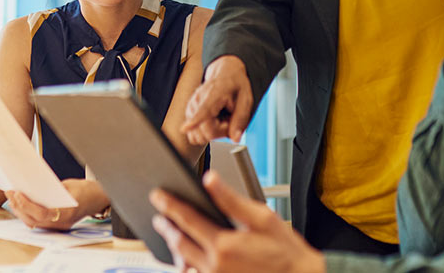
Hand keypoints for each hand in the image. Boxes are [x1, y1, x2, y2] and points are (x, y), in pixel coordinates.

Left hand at [4, 179, 104, 230]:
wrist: (98, 198)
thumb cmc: (86, 190)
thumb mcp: (69, 186)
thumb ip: (52, 189)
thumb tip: (32, 187)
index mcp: (67, 214)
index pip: (42, 214)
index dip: (27, 205)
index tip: (18, 193)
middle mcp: (61, 224)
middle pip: (33, 220)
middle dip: (19, 206)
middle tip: (10, 192)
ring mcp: (58, 226)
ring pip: (32, 222)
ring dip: (20, 210)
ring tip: (12, 196)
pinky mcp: (54, 224)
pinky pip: (36, 221)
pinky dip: (26, 212)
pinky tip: (20, 202)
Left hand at [150, 171, 323, 272]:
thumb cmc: (285, 251)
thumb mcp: (262, 218)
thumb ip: (231, 199)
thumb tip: (209, 180)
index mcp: (223, 245)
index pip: (186, 219)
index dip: (169, 205)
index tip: (157, 195)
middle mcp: (214, 266)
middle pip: (180, 242)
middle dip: (166, 227)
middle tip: (158, 215)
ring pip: (184, 262)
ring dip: (174, 246)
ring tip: (170, 233)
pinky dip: (188, 265)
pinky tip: (188, 257)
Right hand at [181, 56, 253, 144]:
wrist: (225, 73)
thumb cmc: (236, 85)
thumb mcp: (246, 100)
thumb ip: (240, 119)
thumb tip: (235, 138)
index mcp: (215, 93)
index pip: (204, 109)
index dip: (195, 120)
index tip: (185, 128)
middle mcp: (199, 99)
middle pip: (205, 130)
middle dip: (220, 132)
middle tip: (229, 120)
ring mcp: (192, 106)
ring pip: (199, 134)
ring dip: (213, 132)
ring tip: (222, 118)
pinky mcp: (189, 112)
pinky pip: (195, 133)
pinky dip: (206, 131)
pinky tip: (214, 120)